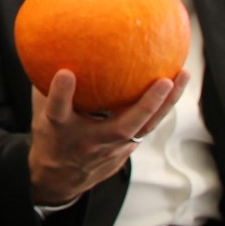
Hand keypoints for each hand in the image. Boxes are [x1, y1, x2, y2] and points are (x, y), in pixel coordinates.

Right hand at [28, 68, 189, 205]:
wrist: (61, 178)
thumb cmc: (52, 137)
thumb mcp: (41, 112)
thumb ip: (47, 85)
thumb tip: (51, 47)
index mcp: (60, 130)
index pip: (57, 112)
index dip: (61, 94)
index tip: (65, 73)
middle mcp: (89, 142)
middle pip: (123, 126)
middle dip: (146, 105)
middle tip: (164, 81)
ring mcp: (111, 150)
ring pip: (144, 128)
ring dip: (166, 103)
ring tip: (183, 74)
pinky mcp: (124, 152)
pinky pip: (146, 126)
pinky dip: (160, 107)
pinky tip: (174, 85)